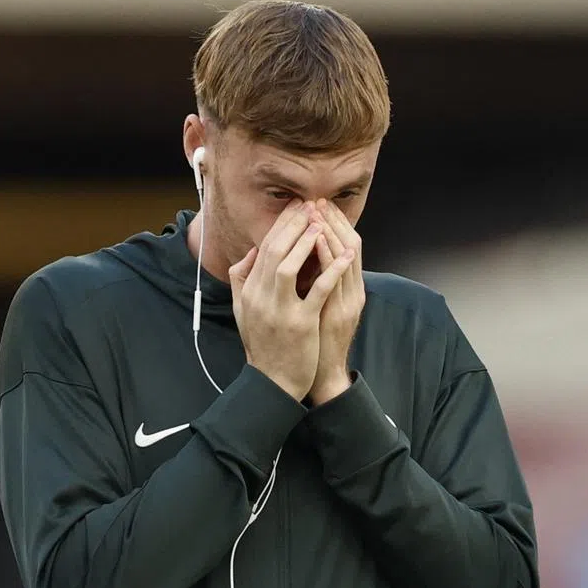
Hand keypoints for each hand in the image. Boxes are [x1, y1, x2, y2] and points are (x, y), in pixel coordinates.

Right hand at [229, 200, 355, 401]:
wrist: (273, 382)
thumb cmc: (263, 345)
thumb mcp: (243, 311)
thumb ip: (242, 280)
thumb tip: (249, 253)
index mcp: (249, 291)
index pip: (263, 248)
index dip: (281, 225)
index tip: (296, 208)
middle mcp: (259, 298)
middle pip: (273, 251)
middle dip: (293, 225)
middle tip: (310, 205)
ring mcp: (279, 311)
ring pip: (288, 266)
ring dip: (305, 242)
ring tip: (321, 223)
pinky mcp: (300, 324)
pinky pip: (316, 291)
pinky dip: (331, 270)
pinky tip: (345, 255)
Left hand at [308, 199, 364, 404]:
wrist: (321, 374)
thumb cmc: (315, 340)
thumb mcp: (318, 305)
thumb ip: (317, 282)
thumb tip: (305, 256)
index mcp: (347, 288)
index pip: (345, 246)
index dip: (334, 223)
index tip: (318, 204)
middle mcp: (353, 291)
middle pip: (350, 245)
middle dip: (334, 221)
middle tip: (319, 199)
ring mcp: (349, 301)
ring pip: (347, 256)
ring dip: (331, 230)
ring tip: (317, 210)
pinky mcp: (340, 312)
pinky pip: (335, 278)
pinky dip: (327, 255)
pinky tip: (316, 239)